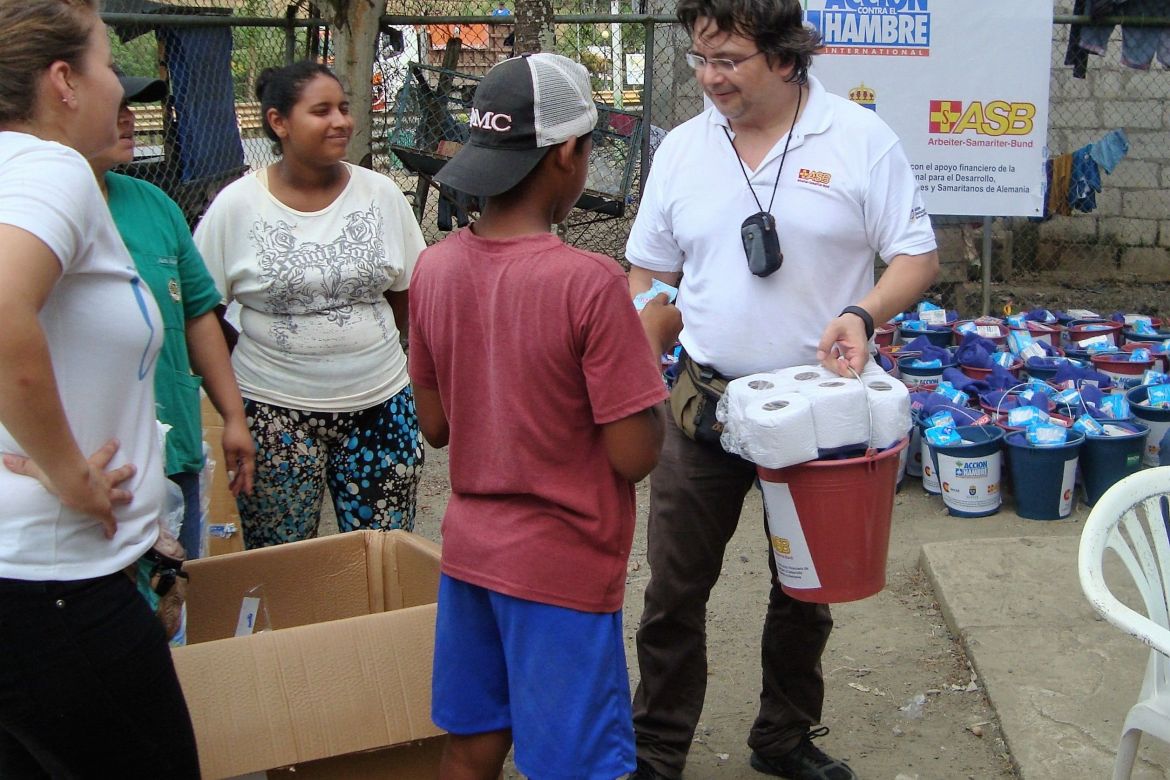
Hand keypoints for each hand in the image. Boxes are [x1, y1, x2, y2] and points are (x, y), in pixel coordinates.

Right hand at [2, 438, 134, 538]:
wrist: (74, 486)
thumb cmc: (62, 474)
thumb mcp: (45, 467)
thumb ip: (26, 464)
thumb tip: (6, 458)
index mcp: (91, 468)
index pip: (102, 455)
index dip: (109, 449)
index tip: (116, 442)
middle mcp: (102, 480)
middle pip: (116, 475)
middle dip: (124, 472)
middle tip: (132, 468)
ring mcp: (105, 496)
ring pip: (119, 494)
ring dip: (125, 496)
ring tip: (132, 496)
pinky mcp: (104, 511)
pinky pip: (109, 521)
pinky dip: (111, 527)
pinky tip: (112, 534)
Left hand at [220, 418, 255, 496]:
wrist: (235, 419)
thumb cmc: (232, 434)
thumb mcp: (229, 450)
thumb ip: (231, 464)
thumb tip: (232, 476)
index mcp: (248, 457)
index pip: (247, 473)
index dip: (246, 484)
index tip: (247, 494)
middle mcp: (249, 456)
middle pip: (246, 472)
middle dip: (240, 483)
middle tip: (234, 494)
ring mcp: (247, 452)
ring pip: (244, 468)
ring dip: (238, 478)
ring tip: (232, 487)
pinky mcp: (244, 449)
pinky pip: (242, 463)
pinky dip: (238, 470)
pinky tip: (234, 473)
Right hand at [639, 293, 682, 356]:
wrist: (648, 343)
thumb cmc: (650, 320)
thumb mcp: (654, 303)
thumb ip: (662, 296)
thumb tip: (667, 295)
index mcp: (677, 312)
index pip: (668, 306)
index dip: (659, 308)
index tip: (652, 311)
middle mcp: (679, 323)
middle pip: (669, 317)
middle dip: (662, 318)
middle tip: (650, 319)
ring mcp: (675, 335)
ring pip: (667, 327)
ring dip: (661, 327)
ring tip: (650, 329)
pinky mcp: (670, 345)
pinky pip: (664, 337)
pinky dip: (660, 336)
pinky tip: (652, 336)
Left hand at [817, 314, 869, 376]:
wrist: (855, 319)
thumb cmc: (847, 323)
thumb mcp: (834, 328)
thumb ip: (826, 343)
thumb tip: (820, 357)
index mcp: (859, 353)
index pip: (851, 372)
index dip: (838, 369)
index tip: (830, 358)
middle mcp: (860, 360)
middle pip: (846, 373)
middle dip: (833, 366)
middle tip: (826, 354)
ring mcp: (856, 360)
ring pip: (842, 371)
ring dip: (833, 364)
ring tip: (829, 352)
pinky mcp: (851, 359)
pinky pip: (842, 366)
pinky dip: (834, 362)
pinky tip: (833, 353)